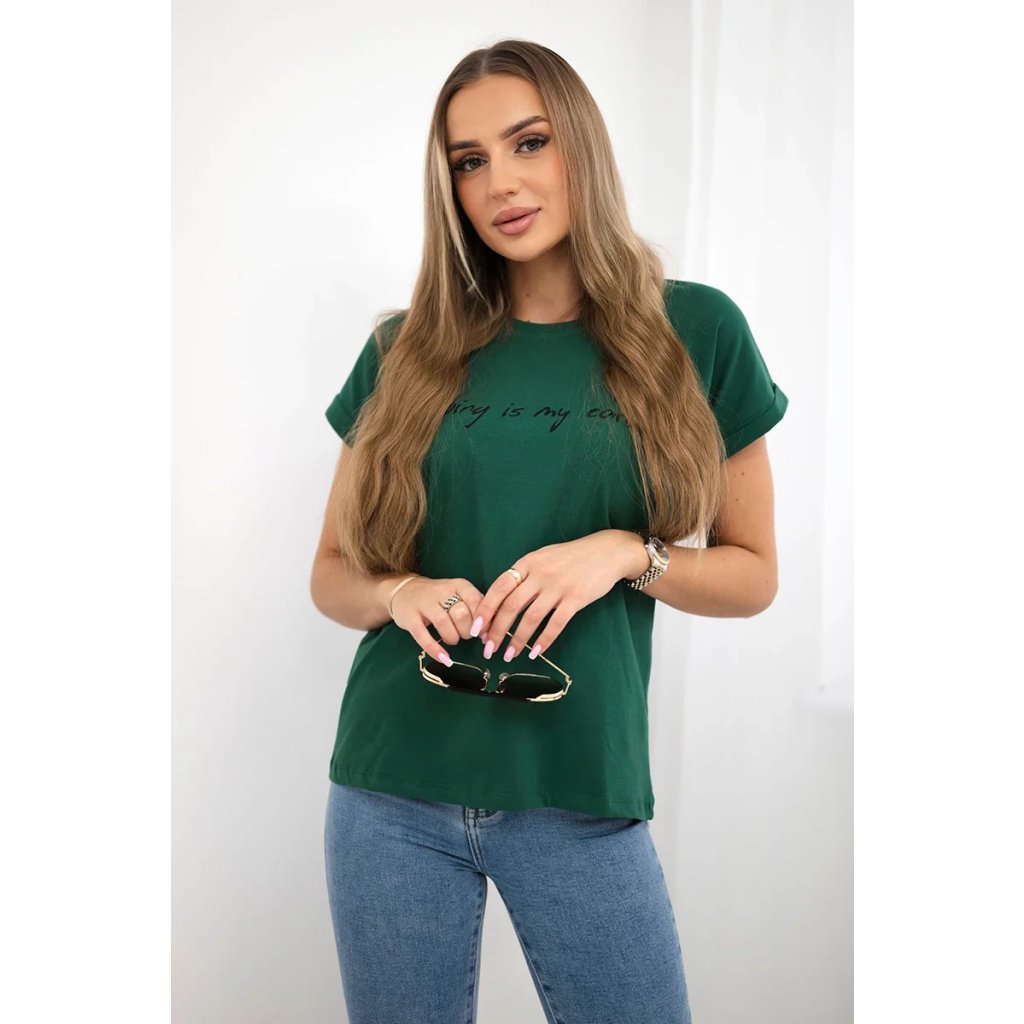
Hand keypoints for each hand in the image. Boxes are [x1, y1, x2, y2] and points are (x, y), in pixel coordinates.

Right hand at [389, 575, 485, 665]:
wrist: (404, 590)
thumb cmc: (439, 598)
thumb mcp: (459, 596)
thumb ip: (475, 610)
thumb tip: (490, 632)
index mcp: (458, 585)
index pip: (476, 600)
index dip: (483, 621)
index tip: (484, 633)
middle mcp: (441, 591)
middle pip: (461, 614)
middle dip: (467, 631)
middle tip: (465, 635)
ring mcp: (424, 604)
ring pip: (444, 622)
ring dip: (453, 638)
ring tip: (453, 640)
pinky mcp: (410, 618)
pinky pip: (423, 635)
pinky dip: (435, 649)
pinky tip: (445, 659)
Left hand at [470, 531, 635, 662]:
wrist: (607, 552)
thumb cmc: (572, 556)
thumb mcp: (543, 557)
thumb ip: (524, 574)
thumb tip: (502, 598)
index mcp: (528, 563)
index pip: (499, 587)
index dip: (485, 609)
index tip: (476, 628)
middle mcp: (540, 574)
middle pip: (511, 606)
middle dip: (497, 631)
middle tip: (488, 649)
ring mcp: (558, 586)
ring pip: (531, 618)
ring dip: (518, 640)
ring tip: (509, 655)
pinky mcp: (576, 598)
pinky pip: (556, 624)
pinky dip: (544, 640)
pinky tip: (536, 652)